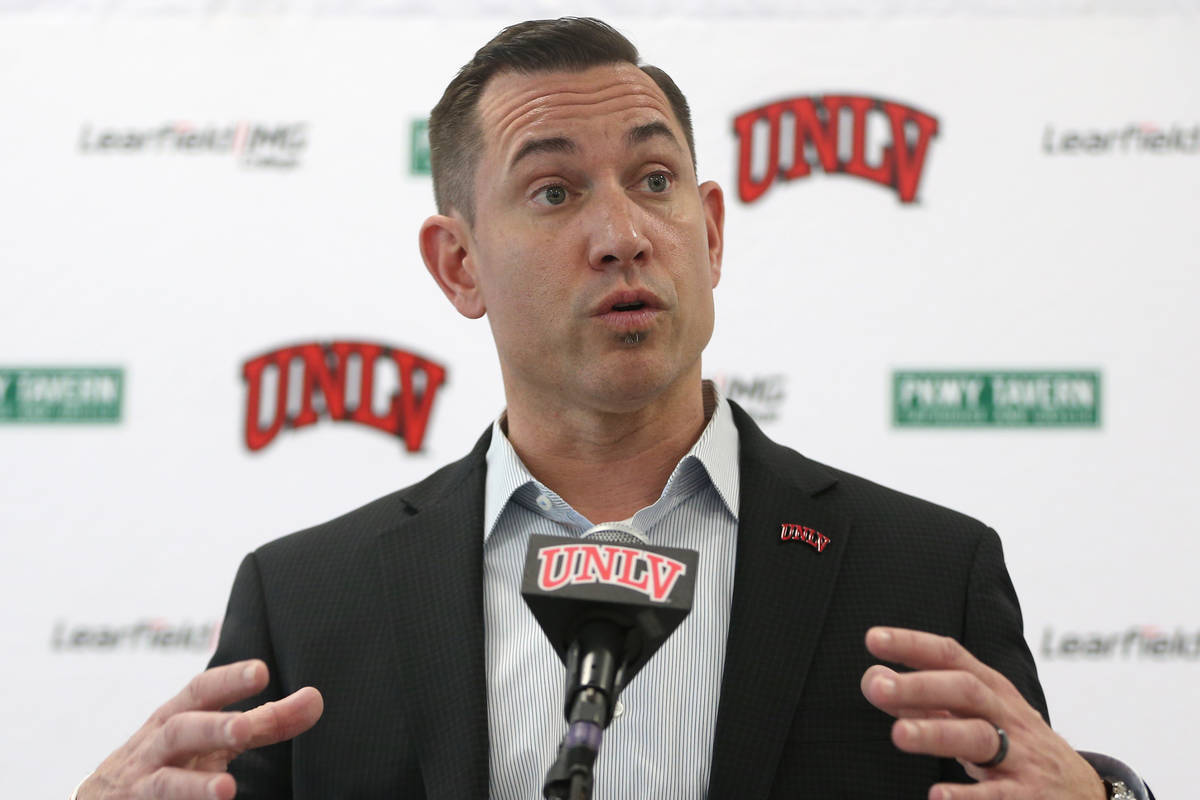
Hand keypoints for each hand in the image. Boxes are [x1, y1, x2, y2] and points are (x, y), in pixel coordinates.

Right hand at [79, 659, 322, 799]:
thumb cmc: (171, 759)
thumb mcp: (215, 737)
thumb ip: (265, 721)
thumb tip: (315, 699)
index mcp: (175, 718)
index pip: (200, 691)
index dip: (228, 680)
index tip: (261, 671)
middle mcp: (154, 749)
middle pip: (179, 731)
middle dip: (211, 727)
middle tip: (244, 727)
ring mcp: (140, 787)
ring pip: (162, 784)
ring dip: (193, 786)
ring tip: (226, 790)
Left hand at [860, 627, 1104, 799]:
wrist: (1084, 793)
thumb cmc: (1015, 745)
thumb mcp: (976, 716)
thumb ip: (925, 700)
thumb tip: (874, 678)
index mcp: (991, 690)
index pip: (951, 656)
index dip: (912, 645)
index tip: (873, 639)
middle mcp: (1006, 716)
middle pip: (965, 690)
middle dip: (920, 686)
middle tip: (876, 687)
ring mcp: (1021, 756)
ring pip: (980, 738)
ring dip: (937, 734)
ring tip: (899, 734)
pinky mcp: (1028, 796)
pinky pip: (998, 795)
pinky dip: (969, 796)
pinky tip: (938, 796)